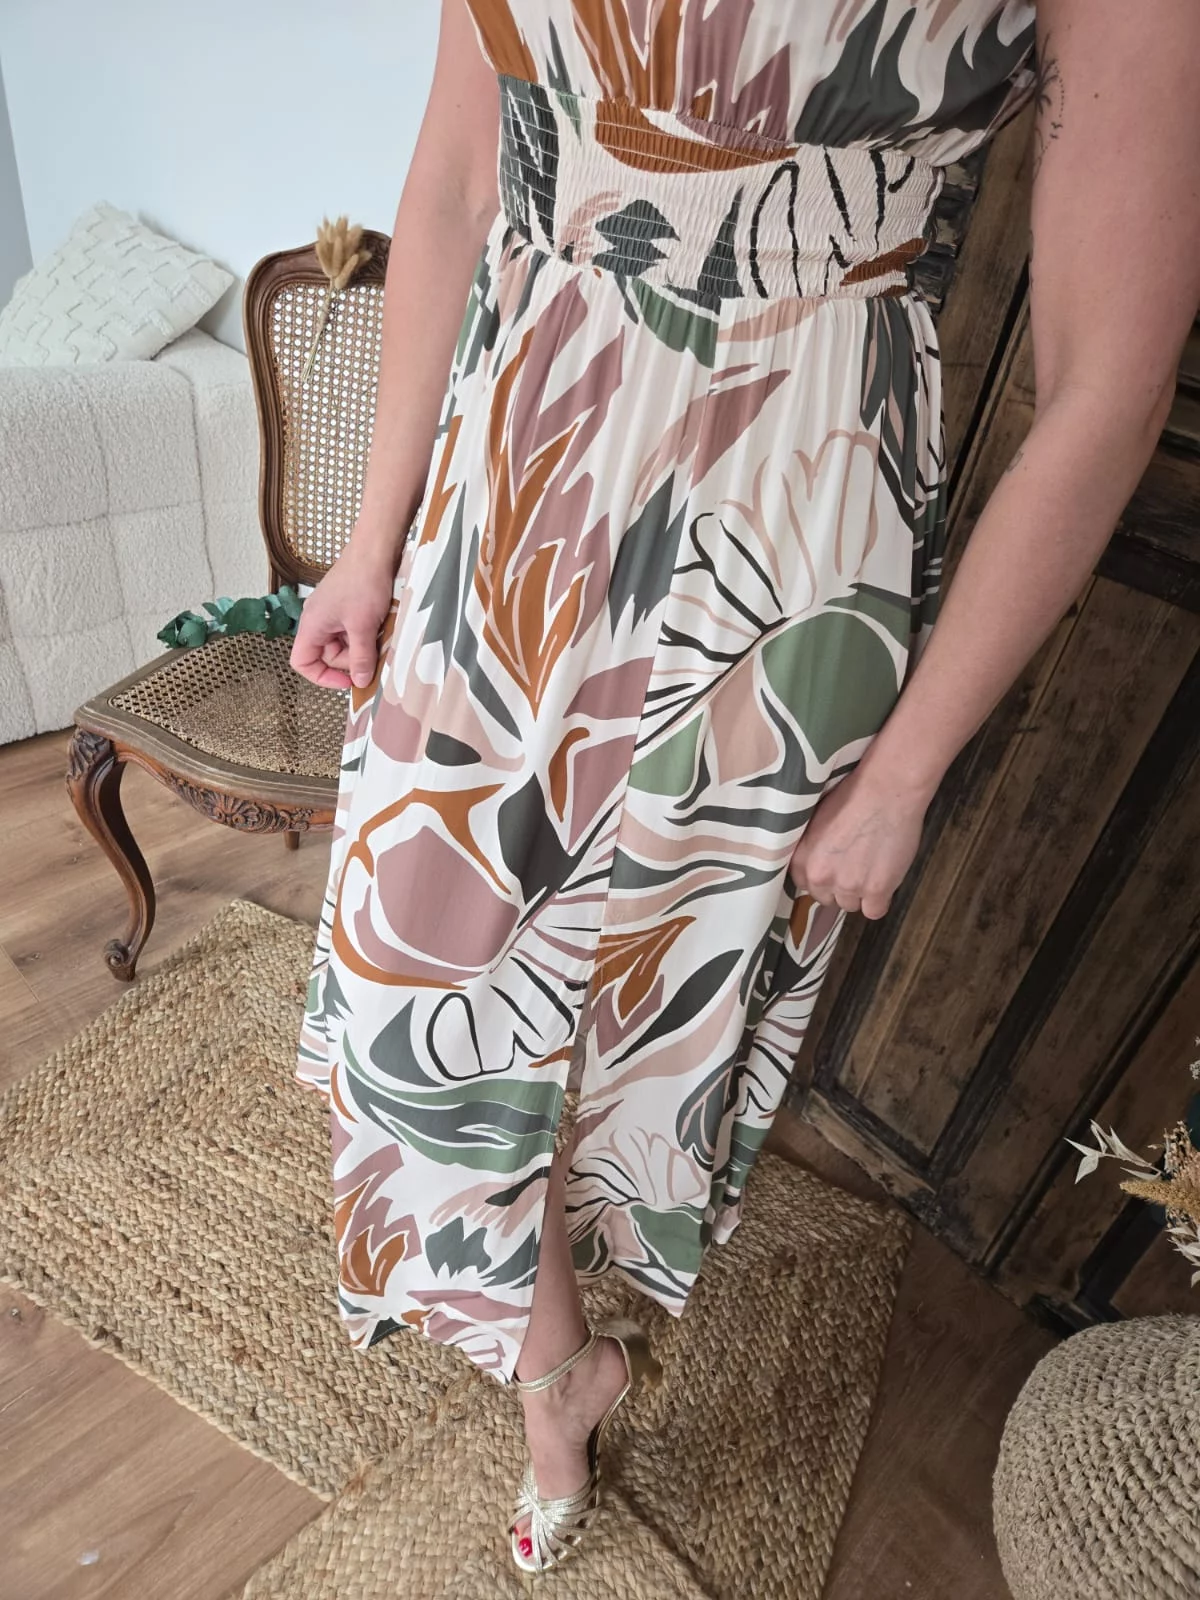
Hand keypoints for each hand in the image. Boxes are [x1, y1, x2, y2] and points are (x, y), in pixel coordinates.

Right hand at [290, 534, 399, 690]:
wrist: (375, 550)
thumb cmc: (363, 583)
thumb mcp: (363, 626)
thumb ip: (361, 657)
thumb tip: (360, 682)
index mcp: (311, 625)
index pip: (302, 662)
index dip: (321, 677)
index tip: (347, 681)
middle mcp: (317, 620)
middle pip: (326, 655)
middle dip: (349, 661)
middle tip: (372, 655)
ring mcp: (331, 613)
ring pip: (342, 644)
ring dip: (360, 648)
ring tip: (378, 638)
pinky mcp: (345, 607)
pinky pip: (351, 631)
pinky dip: (364, 635)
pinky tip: (379, 630)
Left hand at [788, 765, 930, 920]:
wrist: (886, 790)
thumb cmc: (853, 795)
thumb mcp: (817, 821)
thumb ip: (812, 848)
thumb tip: (816, 861)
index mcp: (802, 859)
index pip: (805, 885)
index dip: (823, 878)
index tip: (834, 869)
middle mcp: (820, 877)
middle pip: (828, 898)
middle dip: (840, 888)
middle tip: (856, 868)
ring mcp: (849, 886)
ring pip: (851, 905)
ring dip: (860, 893)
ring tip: (872, 869)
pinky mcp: (876, 890)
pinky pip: (874, 911)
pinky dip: (879, 900)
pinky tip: (883, 883)